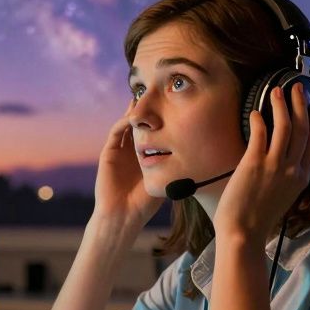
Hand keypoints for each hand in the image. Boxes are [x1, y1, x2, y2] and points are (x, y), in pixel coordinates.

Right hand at [93, 104, 165, 226]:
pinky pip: (116, 132)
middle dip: (148, 109)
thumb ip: (177, 166)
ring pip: (128, 124)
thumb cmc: (146, 203)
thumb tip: (201, 154)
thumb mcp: (166, 179)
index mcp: (145, 155)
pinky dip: (124, 123)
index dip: (162, 118)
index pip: (154, 131)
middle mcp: (132, 150)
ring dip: (135, 111)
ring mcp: (119, 150)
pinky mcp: (108, 153)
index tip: (174, 106)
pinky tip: (134, 117)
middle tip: (159, 93)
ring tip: (145, 98)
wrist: (123, 216)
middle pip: (140, 123)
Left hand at [213, 82, 309, 242]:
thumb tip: (279, 159)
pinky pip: (260, 135)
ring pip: (285, 127)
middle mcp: (293, 170)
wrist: (243, 233)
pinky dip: (260, 120)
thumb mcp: (282, 196)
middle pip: (303, 129)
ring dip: (282, 105)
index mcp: (301, 178)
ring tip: (277, 91)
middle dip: (301, 105)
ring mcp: (275, 166)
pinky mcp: (254, 164)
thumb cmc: (257, 218)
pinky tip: (256, 112)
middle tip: (297, 88)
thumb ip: (285, 177)